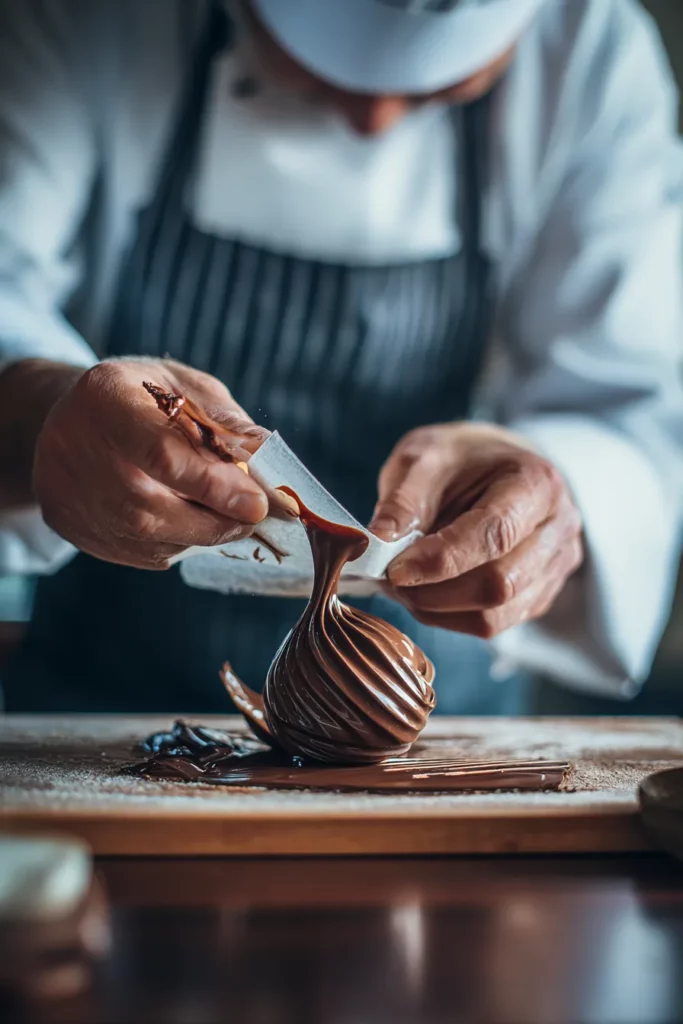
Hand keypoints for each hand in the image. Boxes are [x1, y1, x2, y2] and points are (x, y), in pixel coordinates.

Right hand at [33, 358, 268, 568]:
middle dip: (215, 520)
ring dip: (200, 534)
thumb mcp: (185, 388)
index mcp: (106, 398)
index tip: (256, 505)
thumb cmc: (143, 398)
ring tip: (224, 515)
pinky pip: (138, 552)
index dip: (213, 485)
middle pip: (151, 508)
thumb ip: (225, 425)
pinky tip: (186, 520)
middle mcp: (74, 447)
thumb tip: (270, 466)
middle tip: (253, 517)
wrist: (75, 418)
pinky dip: (176, 542)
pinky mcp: (73, 528)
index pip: (161, 454)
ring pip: (147, 539)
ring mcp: (69, 494)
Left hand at [369, 423, 582, 637]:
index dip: (441, 560)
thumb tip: (376, 543)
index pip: (495, 534)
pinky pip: (493, 625)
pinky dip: (450, 616)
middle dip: (434, 591)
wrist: (496, 466)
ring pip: (495, 615)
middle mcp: (559, 528)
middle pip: (500, 584)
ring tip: (404, 585)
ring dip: (437, 609)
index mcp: (538, 483)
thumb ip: (404, 499)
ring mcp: (555, 567)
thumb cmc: (461, 459)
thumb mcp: (424, 457)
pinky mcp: (540, 595)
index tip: (394, 570)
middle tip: (390, 579)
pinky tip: (428, 591)